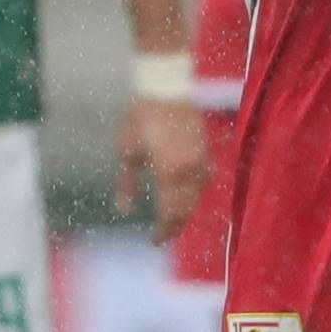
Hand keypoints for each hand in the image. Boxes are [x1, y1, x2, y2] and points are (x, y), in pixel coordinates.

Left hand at [122, 97, 208, 243]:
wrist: (167, 89)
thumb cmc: (142, 117)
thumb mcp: (128, 151)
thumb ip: (127, 183)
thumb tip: (124, 210)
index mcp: (168, 173)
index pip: (169, 212)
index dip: (162, 230)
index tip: (154, 242)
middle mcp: (188, 171)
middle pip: (185, 209)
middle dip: (175, 226)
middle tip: (164, 237)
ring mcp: (201, 161)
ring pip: (197, 196)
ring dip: (186, 212)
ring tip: (175, 222)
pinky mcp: (206, 152)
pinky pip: (204, 181)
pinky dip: (195, 194)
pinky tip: (189, 197)